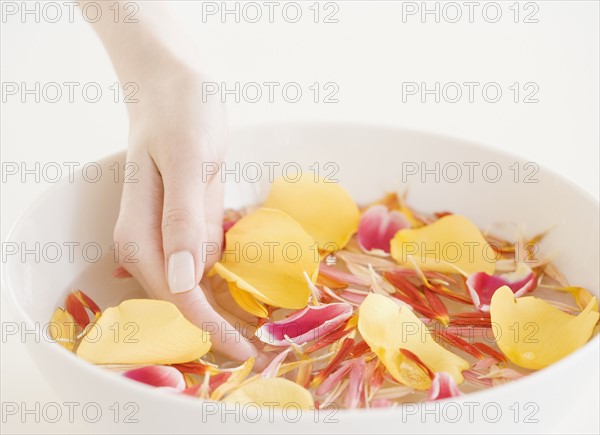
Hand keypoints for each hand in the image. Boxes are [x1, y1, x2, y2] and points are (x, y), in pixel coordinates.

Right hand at [113, 66, 262, 364]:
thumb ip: (184, 221)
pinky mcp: (183, 224)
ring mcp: (166, 236)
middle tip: (261, 348)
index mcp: (142, 236)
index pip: (181, 298)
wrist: (173, 83)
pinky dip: (227, 276)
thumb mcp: (189, 161)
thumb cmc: (181, 113)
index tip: (247, 354)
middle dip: (222, 323)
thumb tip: (186, 282)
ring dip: (227, 304)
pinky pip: (206, 260)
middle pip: (188, 299)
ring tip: (259, 327)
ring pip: (199, 284)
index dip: (212, 329)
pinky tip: (248, 285)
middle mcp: (149, 244)